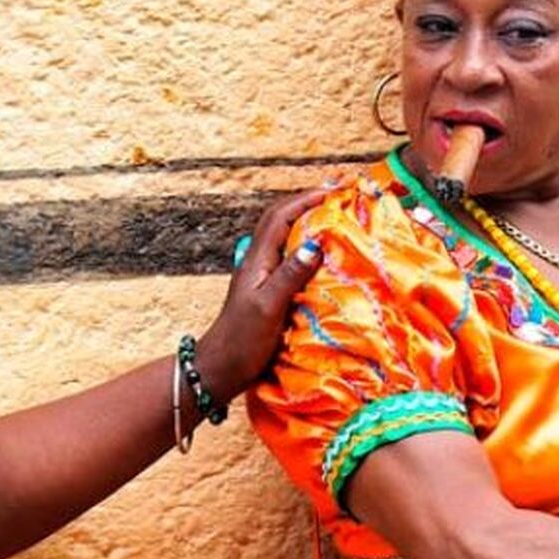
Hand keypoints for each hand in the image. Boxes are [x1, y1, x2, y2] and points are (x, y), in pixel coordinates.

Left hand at [193, 187, 329, 401]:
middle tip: (337, 193)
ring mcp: (262, 274)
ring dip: (306, 219)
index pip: (282, 216)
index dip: (307, 199)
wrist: (221, 367)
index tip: (335, 190)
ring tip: (332, 214)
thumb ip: (290, 275)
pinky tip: (320, 251)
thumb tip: (315, 244)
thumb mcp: (269, 307)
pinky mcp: (268, 289)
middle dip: (307, 201)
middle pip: (281, 218)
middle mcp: (259, 261)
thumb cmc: (242, 341)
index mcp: (258, 259)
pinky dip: (305, 244)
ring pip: (284, 235)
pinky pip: (289, 256)